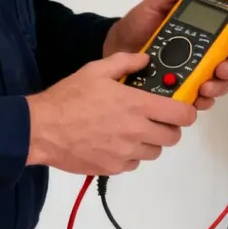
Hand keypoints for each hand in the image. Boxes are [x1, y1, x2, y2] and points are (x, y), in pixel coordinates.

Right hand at [26, 52, 199, 175]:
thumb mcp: (95, 70)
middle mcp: (137, 132)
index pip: (181, 115)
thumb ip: (125, 62)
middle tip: (153, 119)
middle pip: (172, 137)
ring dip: (149, 142)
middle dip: (168, 127)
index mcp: (137, 105)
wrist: (41, 129)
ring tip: (130, 131)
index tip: (179, 108)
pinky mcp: (113, 168)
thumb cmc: (69, 97)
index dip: (185, 112)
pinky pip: (134, 163)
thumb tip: (146, 60)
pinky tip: (114, 143)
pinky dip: (130, 155)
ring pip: (154, 152)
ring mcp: (126, 153)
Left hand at [102, 0, 227, 109]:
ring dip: (218, 86)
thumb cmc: (138, 24)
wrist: (115, 46)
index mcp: (200, 36)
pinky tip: (196, 98)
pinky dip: (201, 102)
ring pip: (217, 85)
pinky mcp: (180, 93)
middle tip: (221, 68)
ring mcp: (192, 77)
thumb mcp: (156, 4)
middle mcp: (202, 57)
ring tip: (205, 85)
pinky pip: (198, 101)